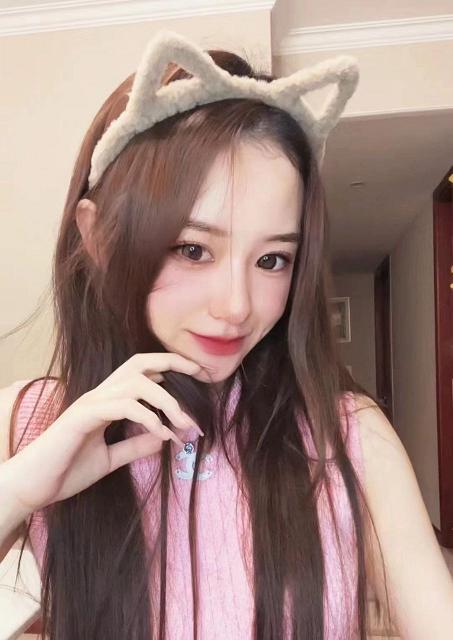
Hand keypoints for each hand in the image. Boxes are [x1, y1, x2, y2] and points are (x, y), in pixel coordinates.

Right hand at [1, 353, 202, 516]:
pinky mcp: (83, 417)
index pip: (142, 372)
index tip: (199, 377)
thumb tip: (165, 436)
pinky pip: (123, 406)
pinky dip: (148, 417)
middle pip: (140, 363)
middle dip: (173, 363)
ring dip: (167, 401)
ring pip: (136, 383)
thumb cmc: (66, 471)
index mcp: (107, 401)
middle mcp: (100, 395)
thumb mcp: (110, 459)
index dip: (171, 367)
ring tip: (185, 424)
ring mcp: (90, 403)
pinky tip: (162, 434)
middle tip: (201, 376)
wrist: (32, 487)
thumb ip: (136, 445)